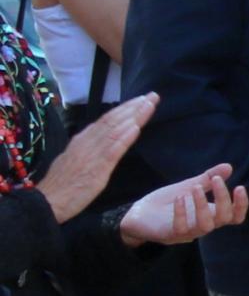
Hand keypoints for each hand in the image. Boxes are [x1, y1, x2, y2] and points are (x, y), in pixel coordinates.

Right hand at [38, 92, 152, 222]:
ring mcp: (92, 153)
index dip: (124, 108)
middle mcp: (88, 142)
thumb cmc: (64, 184)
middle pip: (113, 120)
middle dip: (134, 107)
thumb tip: (104, 141)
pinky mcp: (97, 168)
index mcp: (83, 140)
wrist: (50, 200)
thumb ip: (90, 149)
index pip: (107, 119)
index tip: (141, 100)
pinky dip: (124, 137)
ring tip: (148, 105)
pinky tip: (136, 128)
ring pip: (115, 130)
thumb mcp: (77, 160)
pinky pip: (112, 150)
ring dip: (133, 116)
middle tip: (152, 96)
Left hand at [117, 165, 243, 246]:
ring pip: (205, 226)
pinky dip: (182, 212)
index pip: (234, 217)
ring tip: (195, 187)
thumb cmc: (165, 202)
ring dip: (203, 205)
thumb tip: (229, 166)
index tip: (239, 187)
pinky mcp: (170, 234)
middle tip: (216, 180)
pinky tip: (179, 197)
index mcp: (210, 216)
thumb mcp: (188, 186)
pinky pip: (181, 228)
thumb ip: (207, 179)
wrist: (138, 214)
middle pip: (223, 219)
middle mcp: (202, 225)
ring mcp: (187, 232)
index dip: (241, 205)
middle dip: (223, 199)